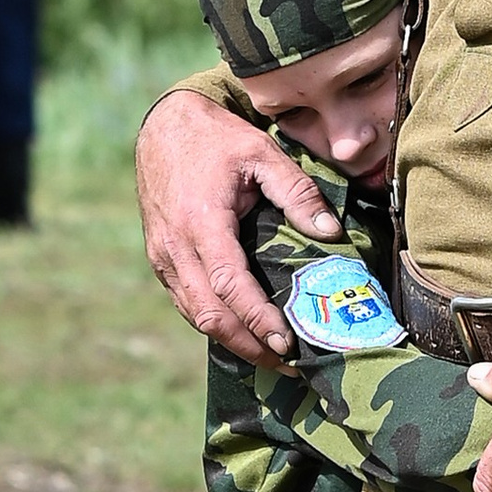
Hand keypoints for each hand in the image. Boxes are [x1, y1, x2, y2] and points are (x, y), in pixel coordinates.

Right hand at [137, 85, 339, 362]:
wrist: (163, 127)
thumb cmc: (216, 139)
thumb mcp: (261, 153)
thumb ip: (296, 192)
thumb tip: (331, 232)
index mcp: (200, 223)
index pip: (228, 285)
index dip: (257, 319)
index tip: (287, 343)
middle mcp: (175, 247)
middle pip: (208, 314)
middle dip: (249, 345)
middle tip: (290, 365)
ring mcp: (163, 257)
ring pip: (195, 316)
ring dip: (232, 341)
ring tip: (272, 358)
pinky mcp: (160, 260)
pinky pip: (187, 303)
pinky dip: (215, 324)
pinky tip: (244, 334)